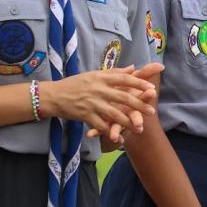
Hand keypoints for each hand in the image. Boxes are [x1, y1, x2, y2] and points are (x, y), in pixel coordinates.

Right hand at [40, 66, 158, 138]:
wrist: (54, 95)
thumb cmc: (76, 83)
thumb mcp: (94, 74)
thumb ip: (114, 72)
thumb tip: (133, 67)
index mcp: (102, 77)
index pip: (124, 78)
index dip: (139, 83)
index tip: (151, 88)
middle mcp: (99, 89)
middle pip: (123, 97)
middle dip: (139, 105)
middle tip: (152, 111)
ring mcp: (92, 103)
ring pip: (114, 113)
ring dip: (128, 122)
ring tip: (140, 128)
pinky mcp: (85, 115)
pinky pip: (101, 126)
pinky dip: (110, 132)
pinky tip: (119, 139)